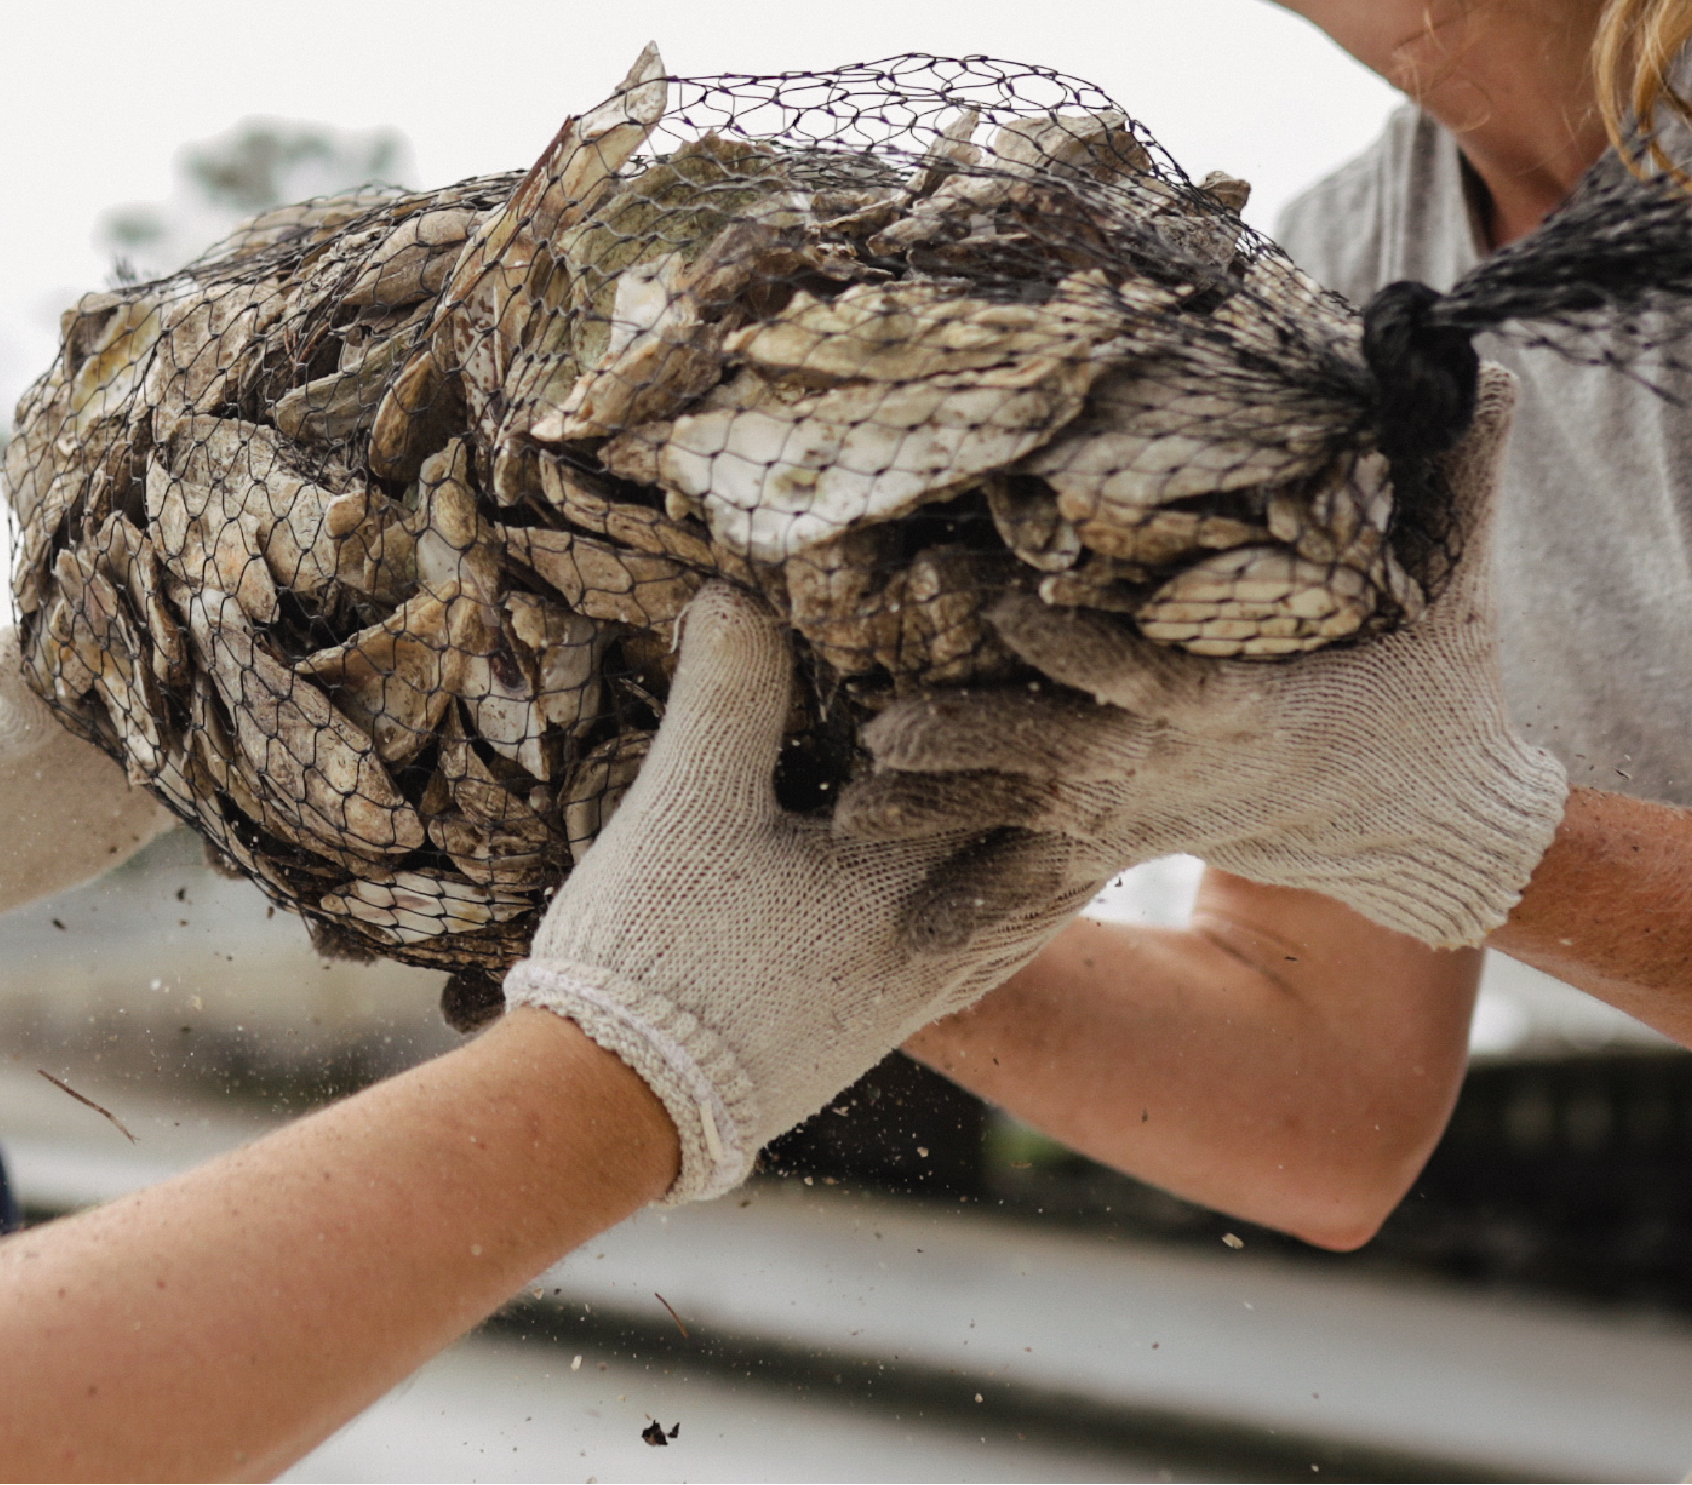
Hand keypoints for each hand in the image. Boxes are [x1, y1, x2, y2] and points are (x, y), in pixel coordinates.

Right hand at [504, 585, 1108, 1202]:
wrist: (615, 1098)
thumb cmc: (656, 948)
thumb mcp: (686, 801)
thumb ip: (725, 694)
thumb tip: (735, 593)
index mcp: (900, 888)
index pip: (996, 787)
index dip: (1016, 720)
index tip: (1039, 660)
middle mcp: (928, 954)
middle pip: (1028, 861)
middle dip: (1046, 792)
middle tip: (1076, 726)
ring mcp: (903, 1004)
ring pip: (1007, 921)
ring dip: (1026, 859)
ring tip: (1054, 806)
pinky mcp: (864, 1033)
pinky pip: (963, 959)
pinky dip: (983, 909)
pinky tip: (962, 894)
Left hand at [840, 365, 1567, 951]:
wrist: (1439, 830)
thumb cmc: (1433, 698)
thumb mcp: (1457, 593)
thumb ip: (1455, 482)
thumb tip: (1477, 362)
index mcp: (1240, 705)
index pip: (1147, 676)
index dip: (1077, 650)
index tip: (1007, 610)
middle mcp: (1175, 768)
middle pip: (1056, 756)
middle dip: (968, 743)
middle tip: (880, 734)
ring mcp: (1145, 814)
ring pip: (1026, 820)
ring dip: (940, 814)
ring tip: (849, 813)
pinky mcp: (1129, 839)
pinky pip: (1040, 875)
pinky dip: (973, 888)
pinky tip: (899, 909)